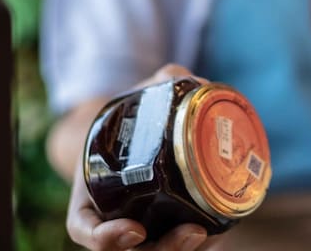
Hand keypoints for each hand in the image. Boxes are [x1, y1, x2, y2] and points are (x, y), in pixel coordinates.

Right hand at [65, 64, 218, 249]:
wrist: (139, 136)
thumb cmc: (132, 122)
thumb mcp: (133, 102)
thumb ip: (158, 85)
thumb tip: (183, 77)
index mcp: (91, 195)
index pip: (86, 230)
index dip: (105, 239)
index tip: (134, 230)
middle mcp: (115, 219)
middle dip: (166, 249)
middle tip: (192, 232)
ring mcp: (145, 227)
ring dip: (186, 250)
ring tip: (209, 233)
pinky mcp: (173, 226)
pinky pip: (188, 245)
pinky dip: (206, 241)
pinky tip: (225, 227)